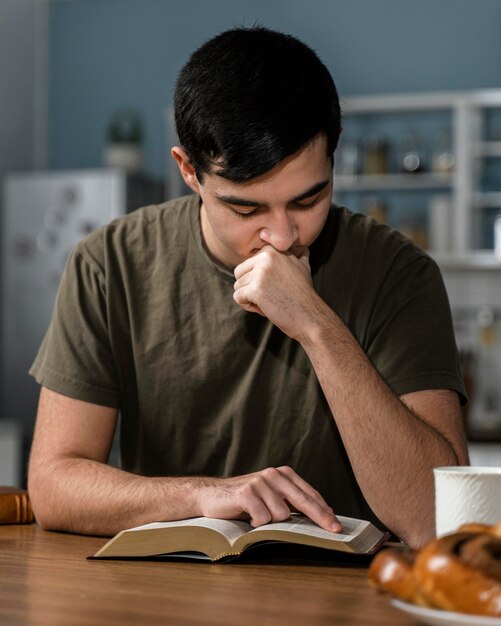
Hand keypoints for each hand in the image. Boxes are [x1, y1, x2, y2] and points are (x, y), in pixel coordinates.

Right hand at [195, 466, 341, 531]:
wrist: (210, 495)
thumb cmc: (243, 500)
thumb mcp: (270, 497)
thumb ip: (290, 501)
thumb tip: (320, 515)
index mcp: (282, 474)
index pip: (309, 494)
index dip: (324, 511)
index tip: (336, 526)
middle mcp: (273, 475)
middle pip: (303, 501)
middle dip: (320, 517)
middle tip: (335, 530)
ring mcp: (260, 482)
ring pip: (280, 515)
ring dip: (270, 522)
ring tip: (257, 516)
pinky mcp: (247, 492)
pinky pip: (263, 518)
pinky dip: (257, 524)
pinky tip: (248, 517)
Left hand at [233, 246, 319, 339]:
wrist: (309, 316)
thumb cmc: (304, 294)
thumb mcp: (302, 266)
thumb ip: (295, 254)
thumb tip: (300, 248)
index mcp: (273, 249)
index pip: (249, 262)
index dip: (257, 278)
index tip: (274, 285)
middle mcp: (266, 256)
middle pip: (239, 273)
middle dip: (249, 287)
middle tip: (269, 296)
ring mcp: (261, 272)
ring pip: (238, 286)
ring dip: (249, 298)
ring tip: (268, 302)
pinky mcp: (256, 289)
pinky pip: (238, 297)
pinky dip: (247, 306)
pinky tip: (263, 308)